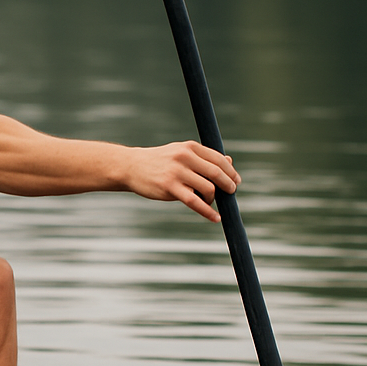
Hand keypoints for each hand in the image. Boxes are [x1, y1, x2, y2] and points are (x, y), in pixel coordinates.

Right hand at [124, 142, 239, 222]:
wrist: (130, 167)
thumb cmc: (158, 161)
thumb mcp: (180, 153)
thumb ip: (202, 158)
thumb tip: (229, 162)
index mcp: (189, 147)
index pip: (218, 159)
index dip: (230, 172)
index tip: (235, 181)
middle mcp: (185, 157)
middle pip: (217, 173)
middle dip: (228, 185)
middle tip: (231, 193)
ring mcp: (177, 172)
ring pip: (208, 188)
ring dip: (213, 198)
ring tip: (208, 201)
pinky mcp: (169, 187)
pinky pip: (194, 202)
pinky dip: (208, 211)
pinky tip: (215, 218)